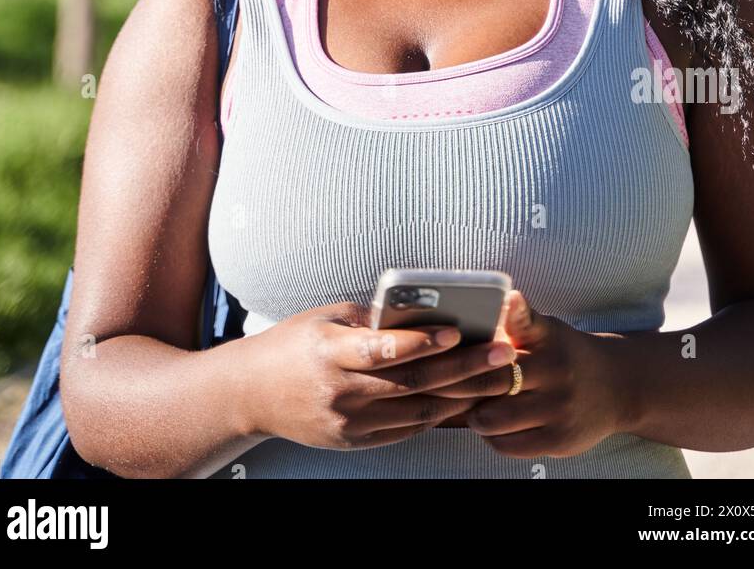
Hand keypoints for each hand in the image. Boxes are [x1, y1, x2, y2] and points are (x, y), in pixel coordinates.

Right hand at [239, 300, 518, 450]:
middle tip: (501, 354)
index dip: (422, 342)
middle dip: (464, 368)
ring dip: (463, 395)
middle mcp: (342, 391)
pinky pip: (406, 429)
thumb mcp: (326, 319)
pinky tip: (465, 399)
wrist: (252, 393)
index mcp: (331, 352)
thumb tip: (422, 313)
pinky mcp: (354, 441)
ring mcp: (349, 422)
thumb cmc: (294, 344)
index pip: (383, 349)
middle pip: (412, 382)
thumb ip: (371, 319)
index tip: (457, 330)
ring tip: (497, 379)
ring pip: (417, 410)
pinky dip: (438, 414)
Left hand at [461, 290, 625, 457]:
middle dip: (459, 386)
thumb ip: (518, 318)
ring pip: (494, 421)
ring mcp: (558, 412)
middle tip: (444, 383)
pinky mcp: (559, 442)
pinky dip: (492, 437)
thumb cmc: (566, 353)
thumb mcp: (547, 329)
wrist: (616, 386)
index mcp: (547, 342)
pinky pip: (508, 446)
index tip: (450, 353)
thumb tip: (494, 301)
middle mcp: (555, 376)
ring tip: (471, 406)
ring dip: (474, 415)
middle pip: (489, 385)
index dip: (471, 352)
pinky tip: (493, 425)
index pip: (503, 343)